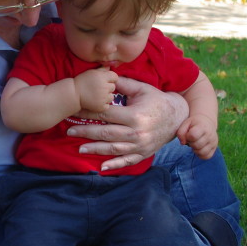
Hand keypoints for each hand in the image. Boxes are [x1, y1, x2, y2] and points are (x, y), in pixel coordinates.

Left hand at [67, 78, 187, 170]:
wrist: (178, 117)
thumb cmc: (157, 100)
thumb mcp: (142, 89)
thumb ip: (123, 84)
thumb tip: (105, 77)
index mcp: (135, 115)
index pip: (106, 115)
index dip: (88, 114)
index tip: (74, 113)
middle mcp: (137, 133)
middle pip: (106, 133)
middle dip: (86, 132)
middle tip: (69, 131)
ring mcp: (141, 146)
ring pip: (113, 148)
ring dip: (95, 149)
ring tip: (79, 148)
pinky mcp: (144, 154)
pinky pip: (127, 161)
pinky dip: (114, 165)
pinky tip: (101, 168)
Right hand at [73, 67, 117, 112]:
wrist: (73, 94)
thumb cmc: (81, 81)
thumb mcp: (91, 72)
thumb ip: (102, 69)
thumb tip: (109, 67)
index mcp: (102, 77)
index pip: (115, 77)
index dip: (111, 79)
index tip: (105, 80)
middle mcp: (104, 87)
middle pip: (113, 87)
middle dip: (107, 87)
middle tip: (99, 88)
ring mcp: (103, 98)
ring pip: (111, 97)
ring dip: (106, 96)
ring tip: (97, 95)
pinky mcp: (101, 107)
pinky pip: (107, 105)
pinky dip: (103, 104)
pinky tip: (96, 101)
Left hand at [176, 114, 217, 158]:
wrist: (207, 122)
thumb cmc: (194, 124)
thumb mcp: (185, 124)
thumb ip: (181, 133)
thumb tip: (183, 143)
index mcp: (203, 127)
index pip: (193, 136)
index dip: (187, 137)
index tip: (189, 134)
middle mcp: (210, 135)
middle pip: (196, 145)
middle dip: (191, 143)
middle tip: (191, 139)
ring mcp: (213, 142)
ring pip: (201, 152)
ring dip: (195, 150)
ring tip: (195, 143)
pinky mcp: (214, 148)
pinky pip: (206, 156)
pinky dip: (200, 154)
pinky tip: (199, 148)